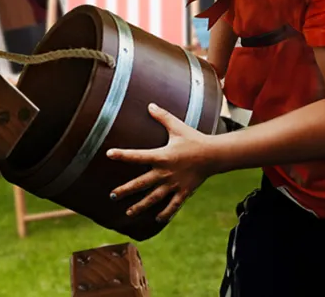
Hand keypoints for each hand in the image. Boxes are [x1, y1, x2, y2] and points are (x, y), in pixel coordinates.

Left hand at [107, 103, 216, 222]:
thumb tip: (149, 104)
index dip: (123, 155)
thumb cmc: (194, 139)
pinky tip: (156, 220)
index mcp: (162, 156)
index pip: (138, 155)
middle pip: (142, 183)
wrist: (215, 155)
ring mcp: (175, 184)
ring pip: (154, 198)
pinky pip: (173, 205)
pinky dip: (166, 213)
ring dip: (141, 206)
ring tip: (127, 212)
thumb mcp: (177, 127)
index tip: (109, 154)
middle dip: (126, 190)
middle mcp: (166, 173)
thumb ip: (162, 117)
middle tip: (111, 196)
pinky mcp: (184, 192)